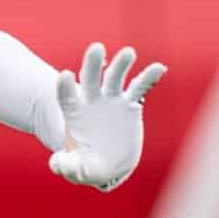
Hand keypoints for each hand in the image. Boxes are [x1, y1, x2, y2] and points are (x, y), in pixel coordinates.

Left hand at [51, 43, 166, 191]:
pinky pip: (139, 88)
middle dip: (92, 63)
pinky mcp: (130, 105)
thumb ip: (66, 166)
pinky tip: (159, 67)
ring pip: (115, 77)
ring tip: (128, 53)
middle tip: (96, 48)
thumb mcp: (74, 170)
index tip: (65, 75)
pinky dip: (149, 76)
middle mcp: (92, 101)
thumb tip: (58, 163)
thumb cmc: (86, 165)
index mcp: (74, 114)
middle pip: (90, 78)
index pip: (67, 97)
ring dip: (121, 64)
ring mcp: (111, 101)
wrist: (107, 165)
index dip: (66, 87)